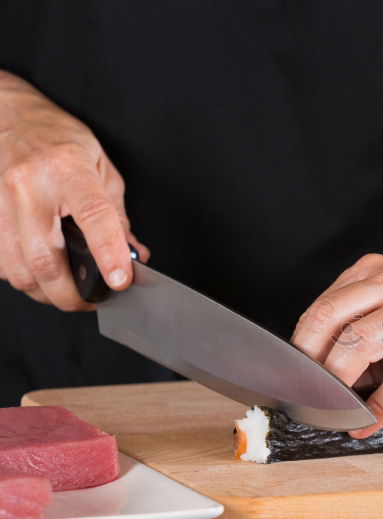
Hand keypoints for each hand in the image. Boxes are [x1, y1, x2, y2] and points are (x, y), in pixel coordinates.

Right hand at [0, 72, 147, 309]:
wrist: (8, 114)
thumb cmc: (58, 140)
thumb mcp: (101, 167)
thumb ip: (117, 215)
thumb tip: (132, 255)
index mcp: (67, 169)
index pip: (92, 215)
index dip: (107, 253)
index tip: (119, 281)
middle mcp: (28, 185)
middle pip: (44, 259)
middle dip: (70, 295)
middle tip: (89, 301)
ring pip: (16, 269)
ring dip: (43, 291)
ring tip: (63, 290)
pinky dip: (19, 276)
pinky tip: (35, 272)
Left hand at [291, 254, 382, 437]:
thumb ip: (369, 333)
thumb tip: (328, 379)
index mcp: (378, 273)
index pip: (320, 308)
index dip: (298, 350)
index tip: (290, 382)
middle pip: (326, 321)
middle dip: (305, 367)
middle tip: (300, 399)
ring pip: (356, 347)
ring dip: (334, 388)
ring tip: (328, 414)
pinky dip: (377, 409)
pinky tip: (367, 425)